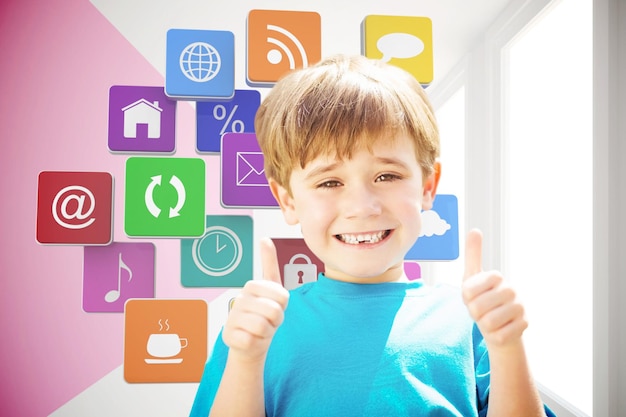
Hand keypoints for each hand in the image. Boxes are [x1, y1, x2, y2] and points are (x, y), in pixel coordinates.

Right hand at [221, 238, 289, 361]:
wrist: (251, 342)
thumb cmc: (264, 315)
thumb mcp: (273, 290)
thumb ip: (269, 264)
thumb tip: (264, 238)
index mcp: (252, 285)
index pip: (282, 296)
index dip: (283, 306)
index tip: (275, 305)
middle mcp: (240, 298)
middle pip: (274, 311)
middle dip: (276, 321)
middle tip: (268, 321)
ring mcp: (232, 317)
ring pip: (263, 326)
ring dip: (267, 333)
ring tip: (260, 330)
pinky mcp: (228, 335)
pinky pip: (252, 340)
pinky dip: (255, 343)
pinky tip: (249, 339)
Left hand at [462, 229, 527, 348]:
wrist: (497, 324)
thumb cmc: (481, 298)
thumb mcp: (471, 278)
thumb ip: (473, 254)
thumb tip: (475, 230)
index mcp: (496, 276)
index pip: (468, 290)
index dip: (466, 298)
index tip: (471, 297)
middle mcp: (511, 289)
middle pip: (477, 308)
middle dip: (474, 313)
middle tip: (480, 311)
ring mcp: (520, 307)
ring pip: (488, 323)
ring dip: (484, 326)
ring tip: (489, 319)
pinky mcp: (525, 325)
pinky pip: (499, 336)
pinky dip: (494, 336)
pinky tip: (500, 329)